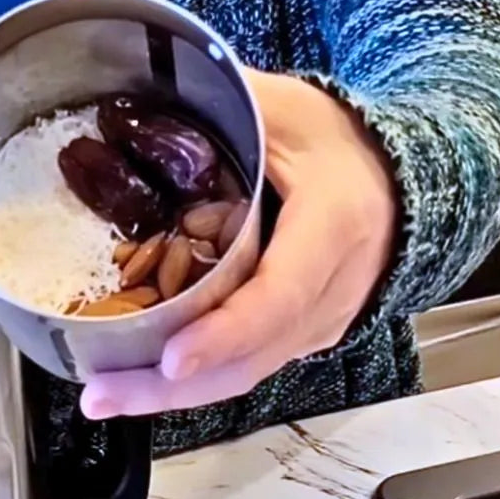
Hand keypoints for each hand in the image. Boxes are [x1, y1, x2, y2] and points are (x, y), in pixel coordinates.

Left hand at [80, 68, 396, 417]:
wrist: (398, 186)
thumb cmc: (342, 144)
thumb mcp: (287, 109)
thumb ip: (222, 106)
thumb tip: (134, 101)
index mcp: (331, 229)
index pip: (277, 297)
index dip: (223, 334)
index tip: (170, 360)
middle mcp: (329, 294)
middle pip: (249, 360)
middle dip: (171, 389)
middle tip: (101, 396)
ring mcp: (316, 326)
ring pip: (243, 375)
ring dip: (170, 396)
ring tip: (104, 396)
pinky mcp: (298, 339)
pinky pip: (244, 368)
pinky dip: (192, 381)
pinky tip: (139, 380)